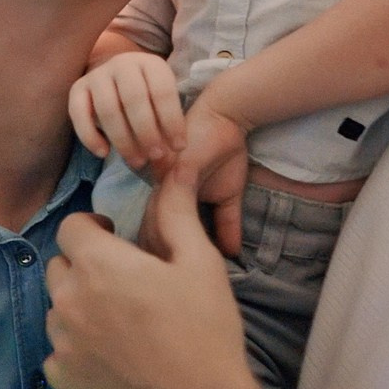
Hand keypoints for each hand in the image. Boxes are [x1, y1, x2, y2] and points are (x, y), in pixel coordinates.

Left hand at [45, 179, 256, 388]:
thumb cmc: (205, 332)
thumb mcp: (200, 263)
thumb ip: (177, 214)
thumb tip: (173, 172)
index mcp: (99, 264)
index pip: (71, 227)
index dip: (92, 229)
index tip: (114, 239)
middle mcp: (69, 299)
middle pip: (60, 267)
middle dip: (84, 267)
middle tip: (121, 285)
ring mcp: (61, 342)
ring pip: (58, 310)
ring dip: (79, 308)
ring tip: (120, 325)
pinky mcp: (61, 379)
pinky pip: (58, 353)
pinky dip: (77, 351)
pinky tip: (113, 360)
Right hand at [70, 52, 185, 175]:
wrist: (116, 77)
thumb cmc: (148, 96)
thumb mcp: (163, 98)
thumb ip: (170, 120)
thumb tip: (175, 152)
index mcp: (150, 64)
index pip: (162, 91)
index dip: (172, 121)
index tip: (178, 147)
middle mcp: (122, 63)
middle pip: (134, 99)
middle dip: (147, 132)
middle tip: (155, 156)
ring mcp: (97, 74)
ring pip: (107, 109)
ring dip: (123, 140)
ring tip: (136, 161)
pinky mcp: (77, 88)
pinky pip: (78, 113)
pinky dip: (90, 136)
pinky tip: (104, 153)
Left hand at [159, 101, 248, 258]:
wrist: (226, 115)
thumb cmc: (222, 152)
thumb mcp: (227, 196)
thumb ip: (227, 223)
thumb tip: (235, 254)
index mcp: (164, 198)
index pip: (156, 234)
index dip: (167, 256)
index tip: (183, 273)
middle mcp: (156, 190)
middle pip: (153, 232)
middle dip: (167, 255)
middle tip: (185, 271)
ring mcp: (160, 180)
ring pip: (158, 221)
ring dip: (174, 241)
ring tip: (191, 258)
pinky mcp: (171, 169)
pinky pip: (171, 202)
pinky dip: (182, 219)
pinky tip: (197, 236)